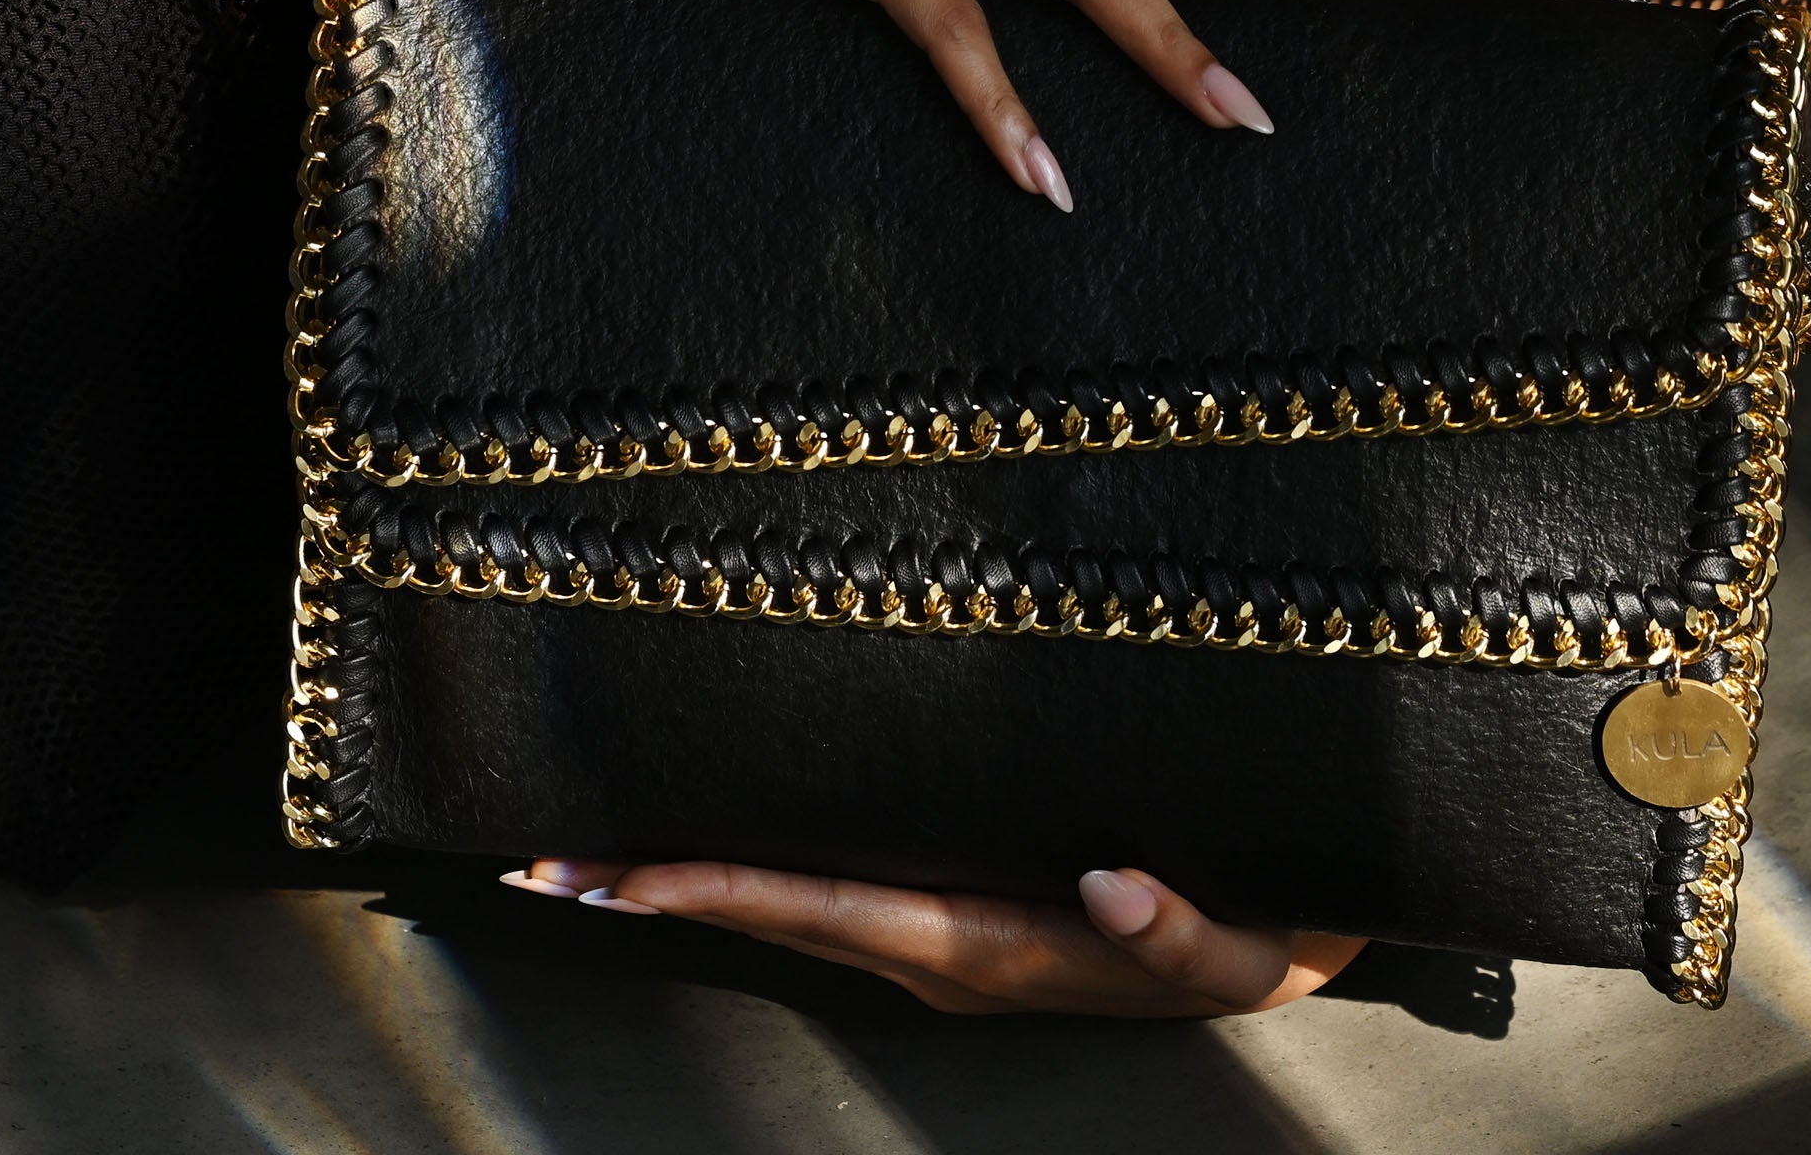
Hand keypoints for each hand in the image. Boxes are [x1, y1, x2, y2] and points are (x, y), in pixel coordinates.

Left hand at [499, 857, 1364, 1016]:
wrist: (1274, 956)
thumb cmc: (1253, 929)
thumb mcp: (1237, 944)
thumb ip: (1176, 929)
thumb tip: (1114, 883)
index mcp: (984, 947)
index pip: (826, 909)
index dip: (722, 889)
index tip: (625, 876)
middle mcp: (938, 953)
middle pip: (771, 918)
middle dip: (652, 895)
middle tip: (536, 867)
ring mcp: (936, 946)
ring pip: (785, 913)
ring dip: (680, 892)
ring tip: (577, 865)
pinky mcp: (951, 923)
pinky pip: (822, 901)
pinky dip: (743, 881)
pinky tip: (698, 854)